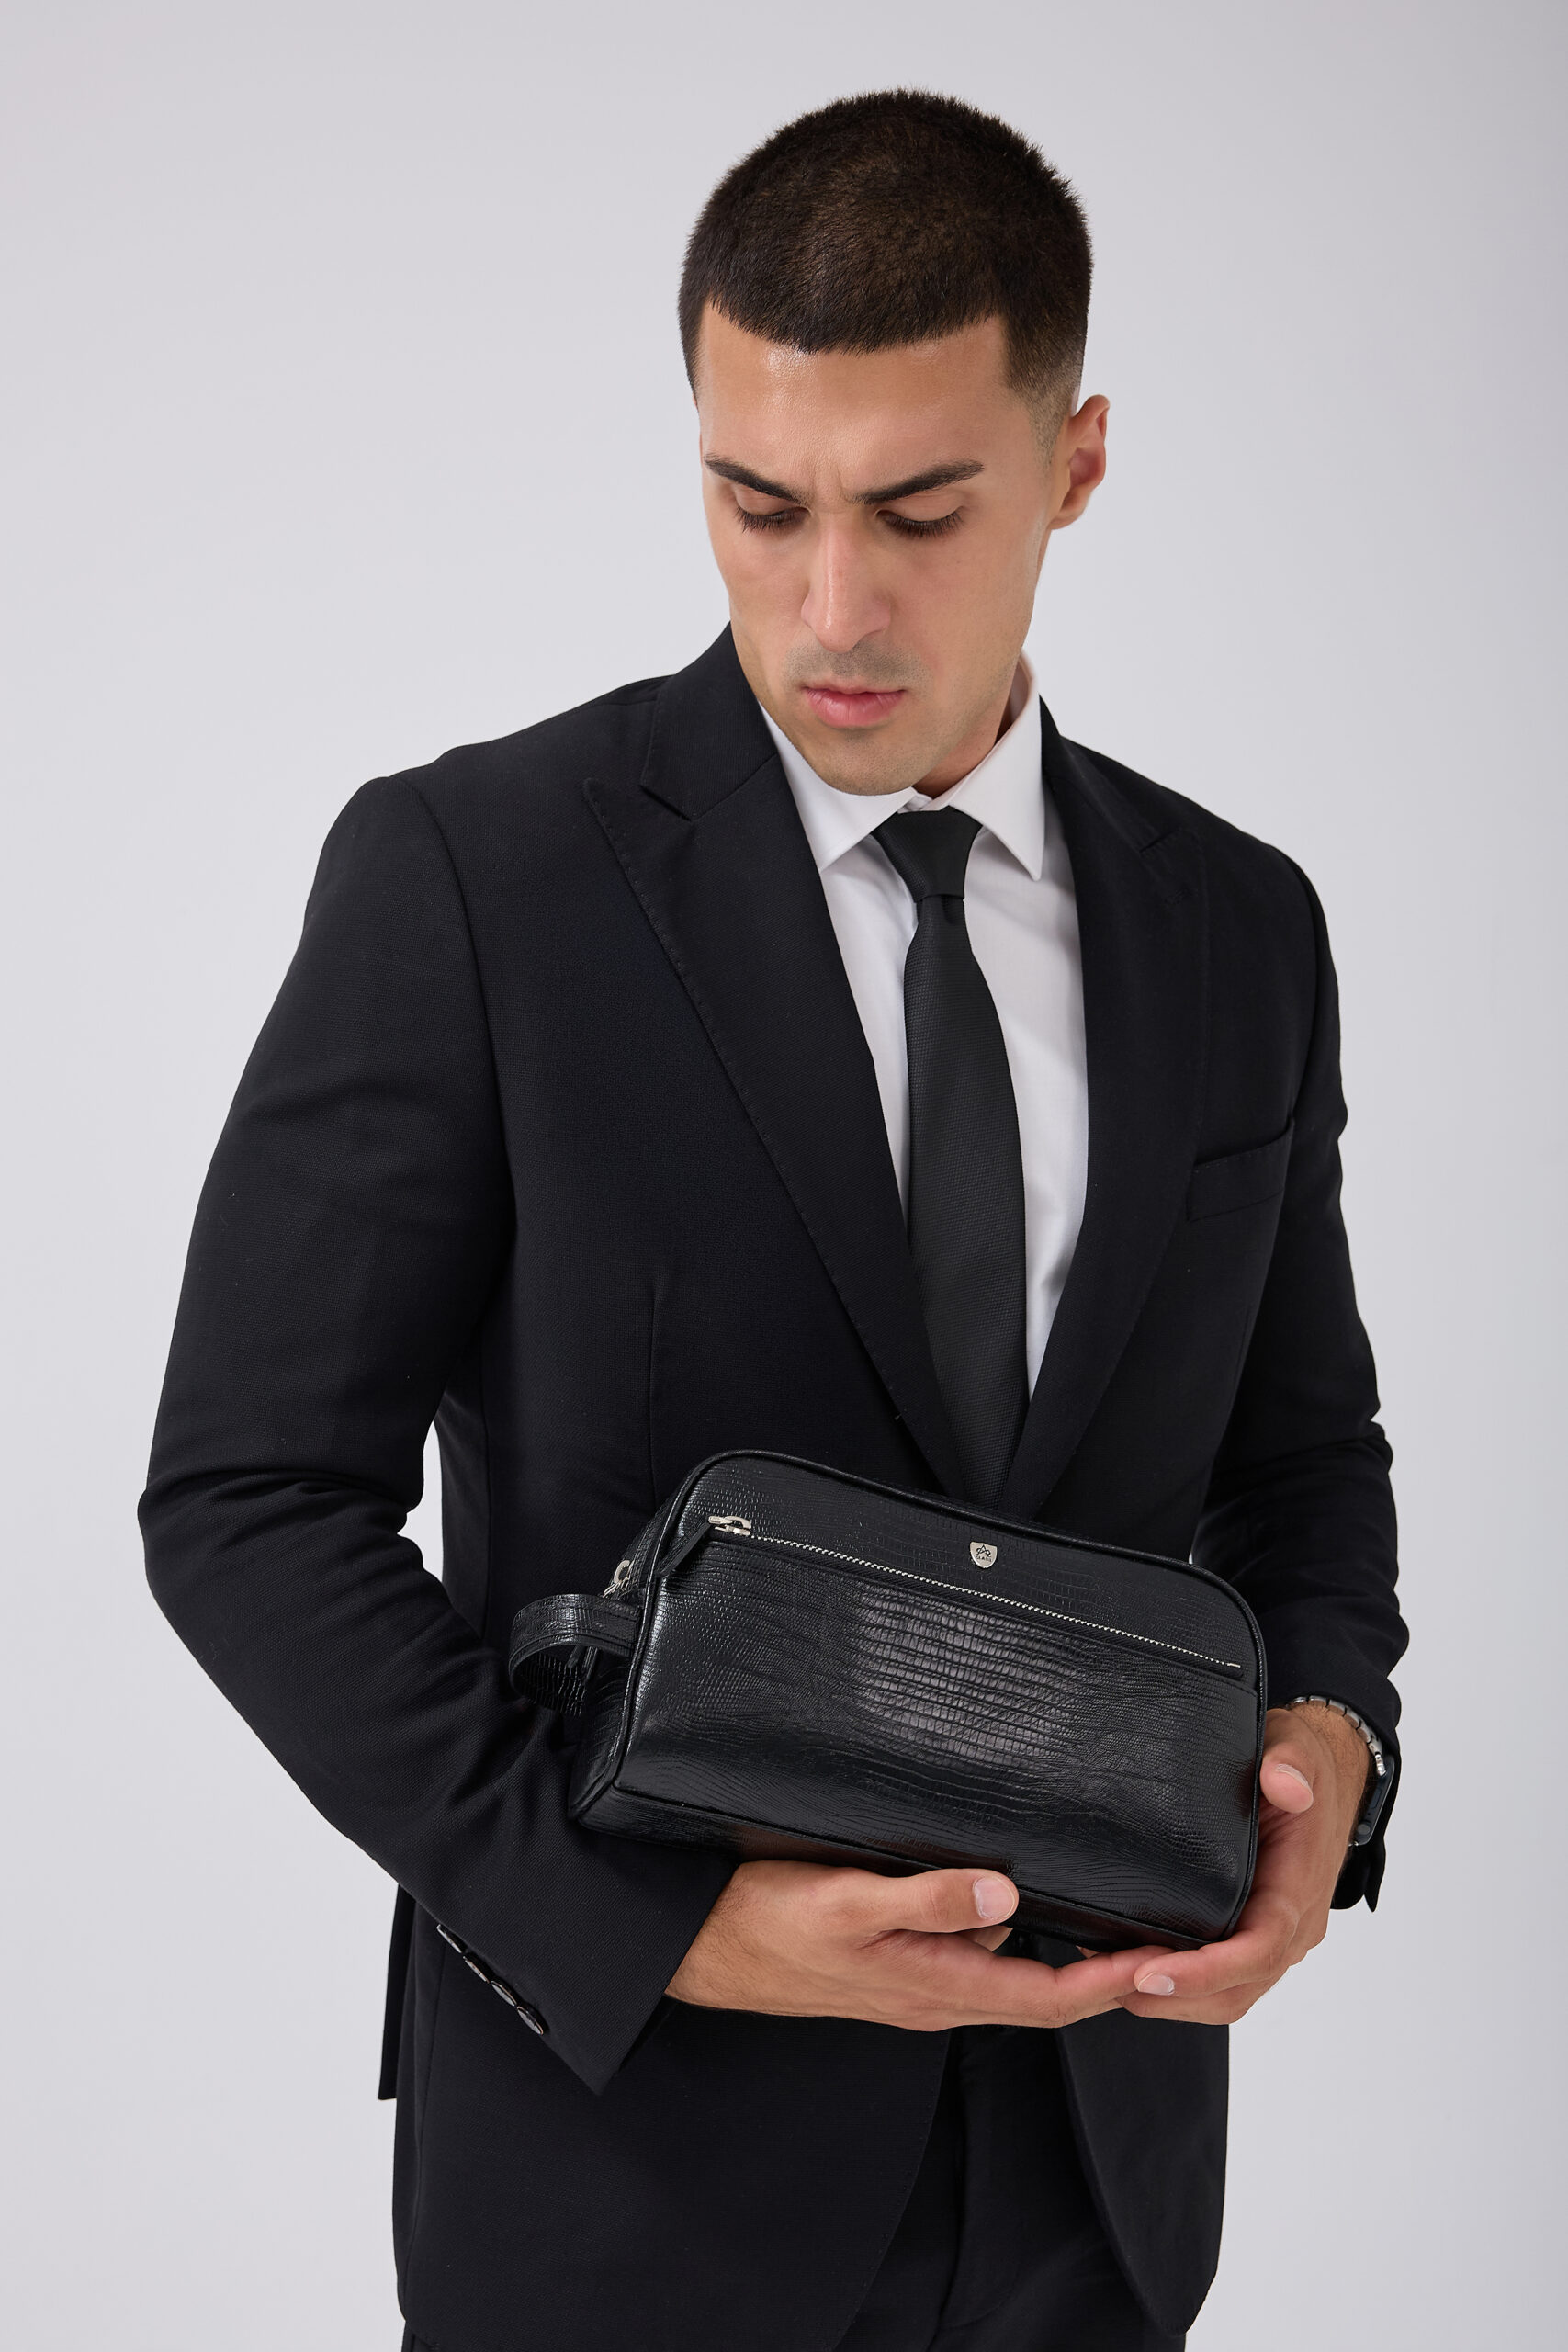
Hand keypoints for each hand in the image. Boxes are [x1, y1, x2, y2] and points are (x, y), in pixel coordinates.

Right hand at [667, 1859, 1172, 2030]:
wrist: (702, 1948)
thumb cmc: (767, 1923)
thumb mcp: (847, 1902)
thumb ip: (925, 1896)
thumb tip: (1006, 1893)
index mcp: (935, 1985)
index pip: (1048, 1997)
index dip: (1111, 1984)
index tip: (1167, 1964)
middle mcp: (936, 1992)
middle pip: (1042, 1992)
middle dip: (1108, 1973)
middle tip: (1169, 1938)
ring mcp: (917, 1981)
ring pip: (1009, 1971)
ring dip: (1062, 1951)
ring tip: (1113, 1904)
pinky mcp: (897, 1962)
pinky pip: (972, 1954)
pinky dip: (1009, 1933)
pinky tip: (1018, 1887)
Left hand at [1119, 1702, 1371, 2024]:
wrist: (1325, 1777)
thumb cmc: (1304, 1764)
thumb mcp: (1295, 1748)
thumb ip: (1290, 1762)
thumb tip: (1285, 1784)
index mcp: (1298, 1888)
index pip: (1258, 1950)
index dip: (1206, 1971)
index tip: (1150, 1972)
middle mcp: (1293, 1926)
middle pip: (1238, 1991)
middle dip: (1175, 1997)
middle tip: (1107, 1982)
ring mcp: (1277, 1936)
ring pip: (1231, 1996)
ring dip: (1175, 2001)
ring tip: (1109, 1981)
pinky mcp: (1257, 1933)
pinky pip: (1226, 1980)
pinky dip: (1184, 1987)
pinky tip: (1134, 1967)